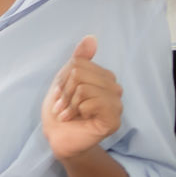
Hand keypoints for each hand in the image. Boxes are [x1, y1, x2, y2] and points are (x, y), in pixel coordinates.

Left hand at [43, 35, 123, 159]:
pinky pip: (94, 102)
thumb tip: (91, 38)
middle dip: (65, 92)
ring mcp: (117, 104)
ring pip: (84, 88)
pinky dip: (78, 110)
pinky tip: (78, 119)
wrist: (58, 138)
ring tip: (68, 114)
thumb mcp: (64, 80)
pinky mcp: (114, 119)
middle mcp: (115, 88)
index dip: (63, 80)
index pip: (78, 63)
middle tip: (63, 107)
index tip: (61, 95)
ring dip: (69, 103)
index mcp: (104, 77)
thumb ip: (79, 59)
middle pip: (79, 74)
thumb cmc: (61, 111)